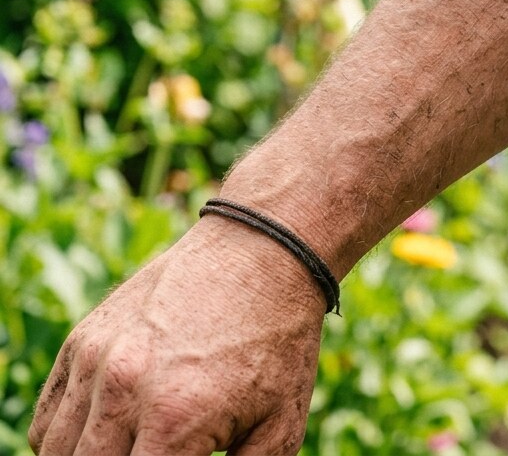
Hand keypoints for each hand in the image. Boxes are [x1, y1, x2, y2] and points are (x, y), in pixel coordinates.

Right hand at [28, 216, 323, 455]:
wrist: (264, 250)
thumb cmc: (279, 339)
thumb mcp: (281, 425)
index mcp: (174, 419)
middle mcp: (124, 389)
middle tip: (159, 454)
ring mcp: (97, 360)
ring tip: (134, 448)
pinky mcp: (84, 339)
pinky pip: (48, 420)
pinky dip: (65, 441)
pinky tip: (105, 438)